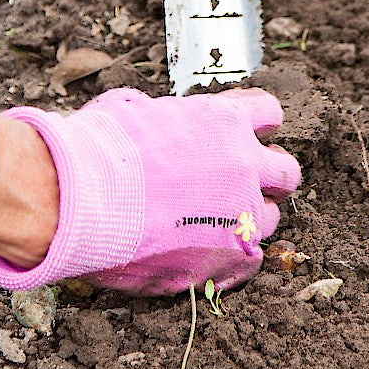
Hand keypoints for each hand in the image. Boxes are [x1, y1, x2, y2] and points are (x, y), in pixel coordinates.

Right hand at [0, 87, 300, 294]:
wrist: (82, 202)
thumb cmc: (99, 149)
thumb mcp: (129, 109)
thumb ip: (158, 114)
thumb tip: (149, 115)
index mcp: (222, 122)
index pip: (268, 112)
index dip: (256, 122)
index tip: (242, 132)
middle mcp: (242, 165)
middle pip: (286, 169)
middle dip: (269, 173)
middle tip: (241, 180)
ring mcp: (241, 214)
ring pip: (270, 217)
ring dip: (249, 216)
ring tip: (212, 221)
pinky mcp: (230, 259)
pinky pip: (252, 259)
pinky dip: (230, 254)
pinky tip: (201, 248)